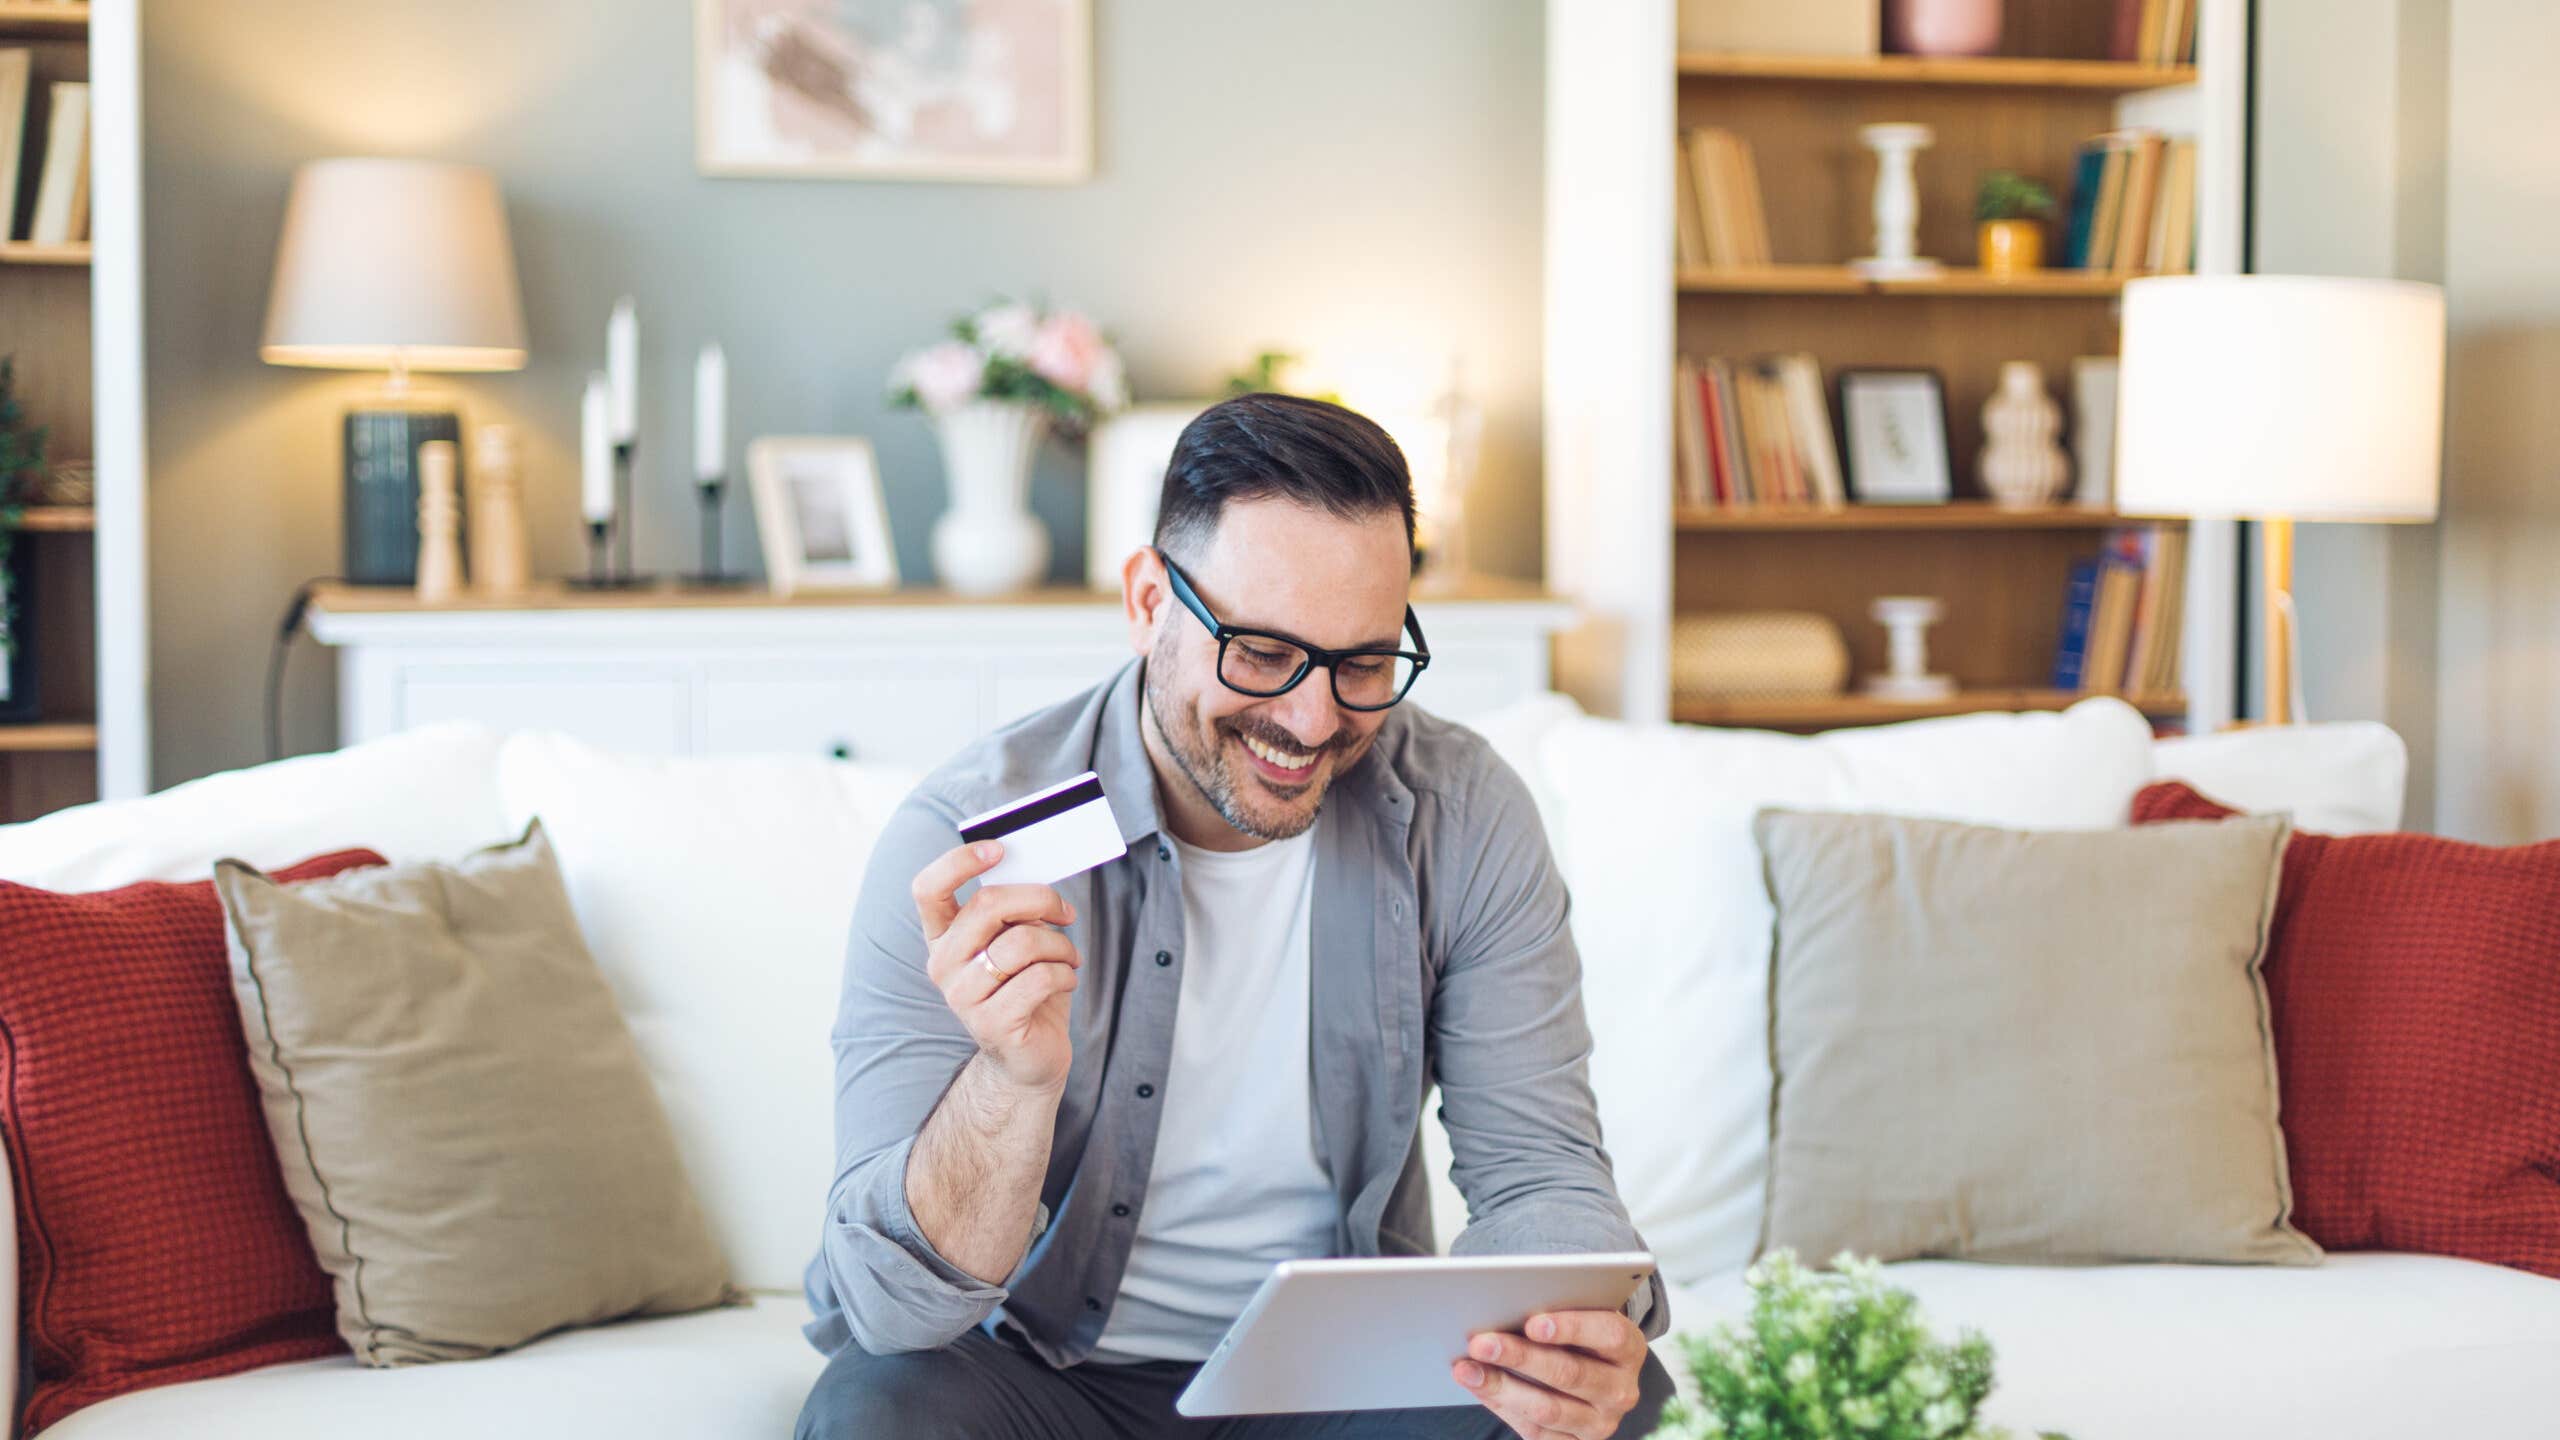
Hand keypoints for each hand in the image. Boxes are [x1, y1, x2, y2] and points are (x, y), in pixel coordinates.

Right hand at [913, 840, 1081, 1093]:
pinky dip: (1066, 973)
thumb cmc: (1026, 988)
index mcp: (943, 937)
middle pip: (987, 905)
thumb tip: (1036, 875)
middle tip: (1065, 912)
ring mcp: (962, 997)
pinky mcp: (991, 1023)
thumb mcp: (1017, 941)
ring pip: (1022, 942)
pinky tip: (1066, 981)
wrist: (1030, 1057)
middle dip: (1040, 898)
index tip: (999, 849)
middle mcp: (943, 964)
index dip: (959, 861)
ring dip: (1060, 944)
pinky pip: (1040, 977)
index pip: (928, 889)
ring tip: (1068, 958)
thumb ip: (1015, 911)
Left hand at [1453, 1309, 1648, 1439]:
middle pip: (1570, 1373)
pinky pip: (1536, 1431)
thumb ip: (1554, 1312)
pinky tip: (1478, 1386)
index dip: (1571, 1328)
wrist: (1592, 1371)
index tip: (1532, 1323)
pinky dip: (1502, 1406)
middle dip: (1521, 1357)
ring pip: (1548, 1408)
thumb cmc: (1576, 1332)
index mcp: (1630, 1348)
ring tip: (1467, 1368)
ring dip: (1501, 1386)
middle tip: (1481, 1343)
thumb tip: (1503, 1305)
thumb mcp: (1579, 1314)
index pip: (1608, 1335)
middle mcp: (1621, 1390)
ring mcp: (1601, 1423)